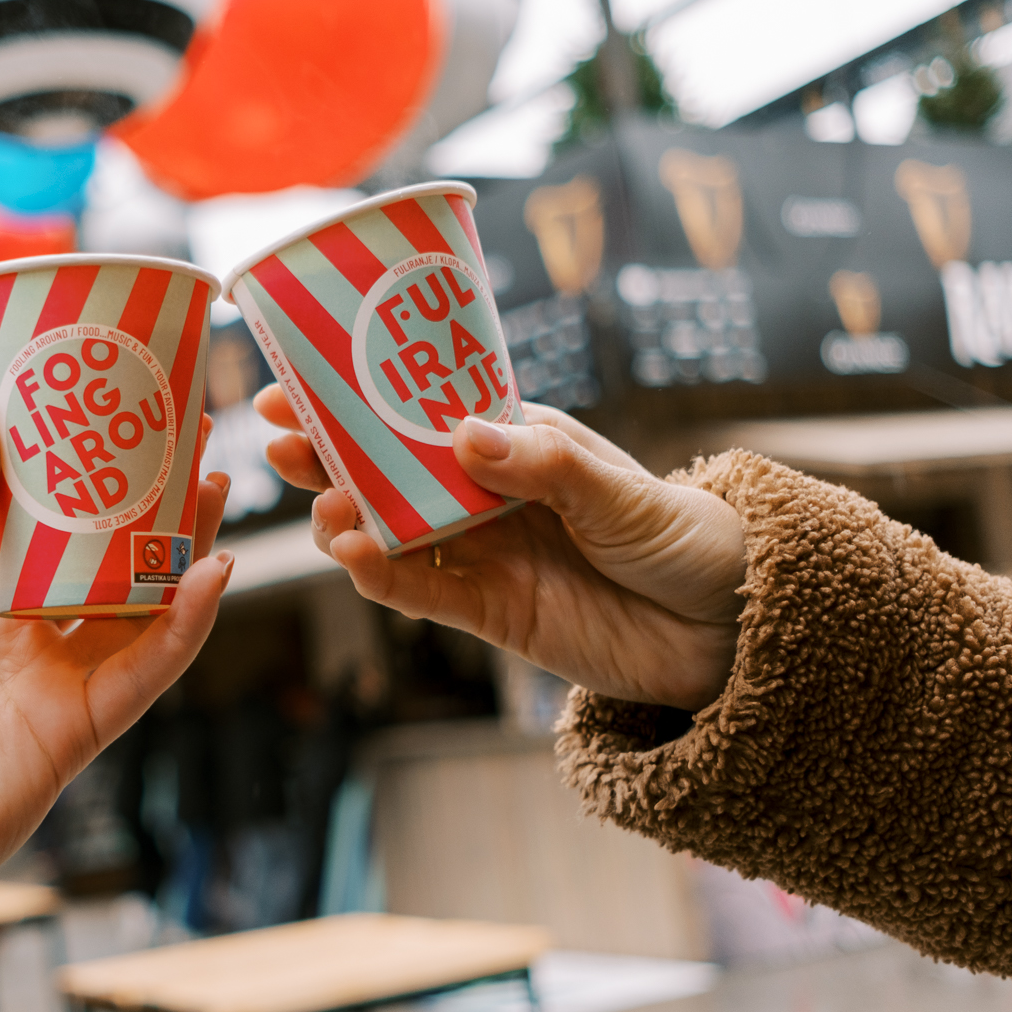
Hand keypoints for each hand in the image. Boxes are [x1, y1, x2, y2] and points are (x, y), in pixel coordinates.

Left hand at [0, 398, 231, 969]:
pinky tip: (212, 574)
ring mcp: (52, 673)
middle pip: (99, 544)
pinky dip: (184, 624)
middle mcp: (14, 620)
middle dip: (144, 493)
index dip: (76, 454)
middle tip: (188, 431)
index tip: (111, 398)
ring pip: (137, 598)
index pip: (33, 502)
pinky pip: (146, 667)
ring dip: (179, 546)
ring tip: (213, 487)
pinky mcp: (80, 727)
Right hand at [256, 385, 743, 711]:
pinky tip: (353, 556)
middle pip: (387, 469)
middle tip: (281, 444)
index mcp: (517, 440)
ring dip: (345, 517)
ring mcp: (482, 553)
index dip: (357, 396)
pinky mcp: (487, 613)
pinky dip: (379, 577)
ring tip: (323, 510)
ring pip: (389, 529)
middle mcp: (487, 492)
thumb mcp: (621, 494)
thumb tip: (464, 435)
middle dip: (330, 454)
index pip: (421, 410)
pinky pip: (419, 592)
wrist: (731, 630)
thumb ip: (546, 467)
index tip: (298, 381)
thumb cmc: (687, 538)